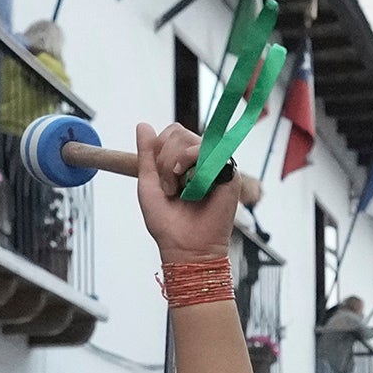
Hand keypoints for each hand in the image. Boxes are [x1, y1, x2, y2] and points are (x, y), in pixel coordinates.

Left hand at [134, 125, 239, 259]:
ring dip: (175, 165)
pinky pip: (209, 150)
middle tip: (170, 188)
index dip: (159, 149)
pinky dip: (193, 163)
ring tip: (180, 190)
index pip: (171, 133)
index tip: (160, 179)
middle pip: (178, 132)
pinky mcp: (229, 173)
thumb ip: (146, 154)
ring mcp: (215, 165)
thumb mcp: (148, 183)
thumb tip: (142, 125)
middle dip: (164, 160)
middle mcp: (201, 160)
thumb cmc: (168, 223)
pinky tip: (192, 185)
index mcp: (184, 161)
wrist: (186, 248)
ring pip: (190, 140)